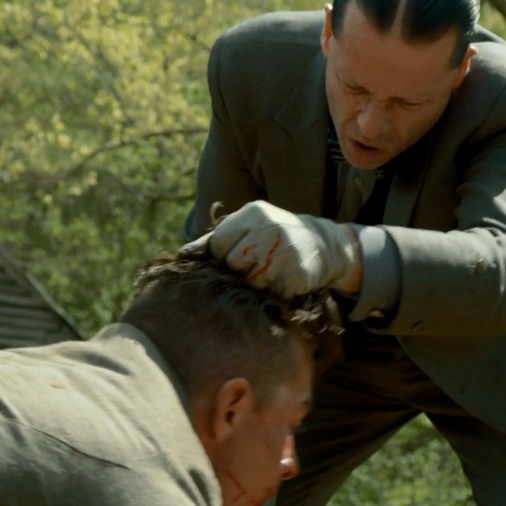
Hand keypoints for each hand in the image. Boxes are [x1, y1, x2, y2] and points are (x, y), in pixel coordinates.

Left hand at [205, 200, 360, 297]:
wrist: (323, 244)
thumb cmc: (273, 236)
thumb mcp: (248, 227)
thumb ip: (215, 240)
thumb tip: (182, 256)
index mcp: (254, 212)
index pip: (219, 244)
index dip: (224, 255)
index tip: (239, 255)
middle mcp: (270, 227)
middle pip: (233, 263)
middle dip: (240, 270)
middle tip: (258, 264)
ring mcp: (286, 251)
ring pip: (251, 281)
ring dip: (256, 283)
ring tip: (271, 271)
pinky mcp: (298, 274)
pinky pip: (271, 293)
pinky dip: (273, 292)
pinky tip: (283, 280)